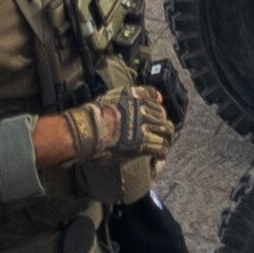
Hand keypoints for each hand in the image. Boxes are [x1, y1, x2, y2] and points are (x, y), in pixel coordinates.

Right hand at [35, 84, 175, 172]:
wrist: (87, 129)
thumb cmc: (93, 115)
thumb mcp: (110, 96)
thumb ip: (128, 96)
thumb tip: (147, 98)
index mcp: (135, 97)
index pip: (156, 100)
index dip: (158, 110)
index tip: (157, 117)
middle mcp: (143, 110)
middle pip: (163, 117)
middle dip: (163, 126)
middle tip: (160, 134)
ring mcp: (144, 127)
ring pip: (166, 132)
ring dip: (165, 139)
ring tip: (162, 145)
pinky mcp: (142, 144)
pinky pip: (161, 148)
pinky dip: (161, 152)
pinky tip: (158, 156)